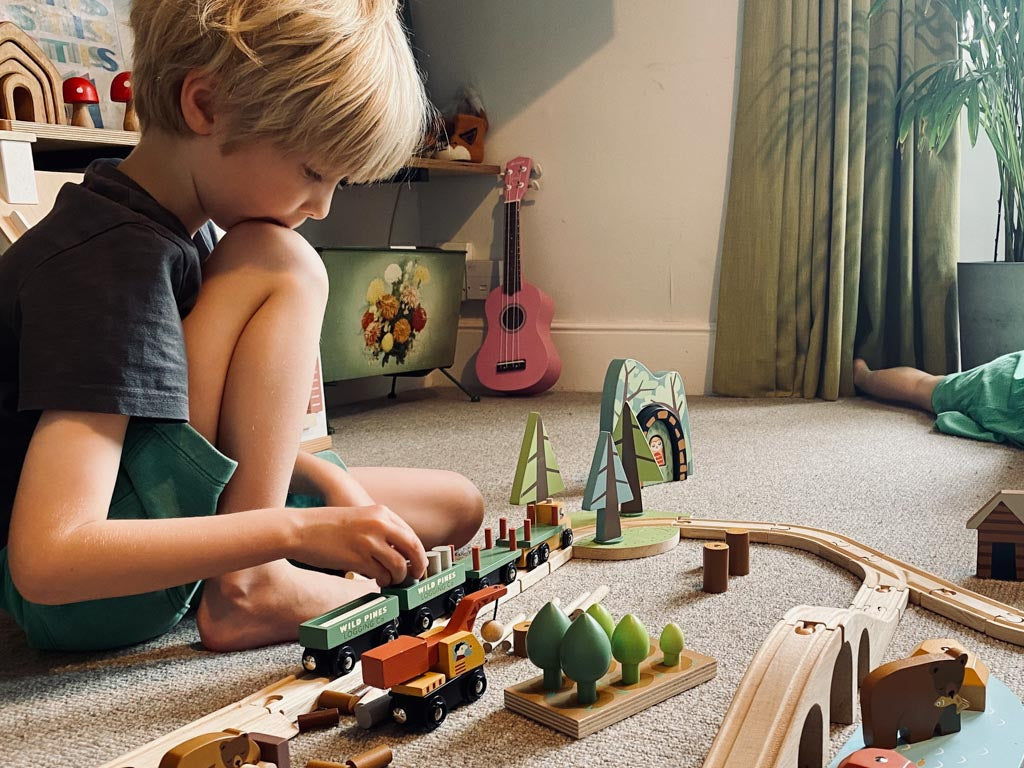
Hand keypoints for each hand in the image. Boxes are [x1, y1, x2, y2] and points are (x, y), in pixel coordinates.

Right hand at [295, 504, 427, 586]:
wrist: (300, 529)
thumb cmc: (326, 525)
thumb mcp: (360, 517)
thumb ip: (380, 529)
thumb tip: (400, 550)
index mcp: (380, 512)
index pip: (411, 534)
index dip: (417, 552)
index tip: (417, 562)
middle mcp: (378, 524)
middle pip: (412, 548)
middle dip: (418, 566)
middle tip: (415, 576)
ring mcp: (369, 542)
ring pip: (399, 565)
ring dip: (397, 577)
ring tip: (390, 580)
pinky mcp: (358, 559)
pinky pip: (381, 575)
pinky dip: (382, 580)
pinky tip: (377, 580)